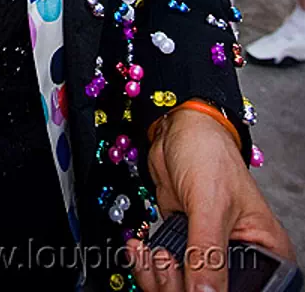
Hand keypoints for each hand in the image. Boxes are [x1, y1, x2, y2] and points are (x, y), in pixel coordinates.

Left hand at [127, 110, 292, 291]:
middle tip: (166, 262)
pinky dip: (147, 266)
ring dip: (159, 278)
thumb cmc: (208, 152)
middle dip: (180, 286)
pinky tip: (141, 249)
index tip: (193, 287)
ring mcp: (208, 253)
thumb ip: (207, 252)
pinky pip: (165, 273)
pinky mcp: (182, 246)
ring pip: (182, 288)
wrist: (177, 129)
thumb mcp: (210, 204)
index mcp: (266, 250)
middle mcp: (241, 257)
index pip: (247, 291)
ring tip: (153, 252)